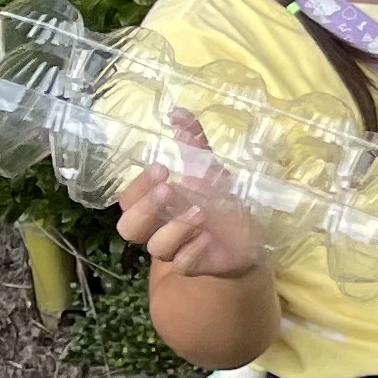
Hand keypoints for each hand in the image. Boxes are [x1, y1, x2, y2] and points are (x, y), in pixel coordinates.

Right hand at [117, 116, 267, 280]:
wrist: (249, 238)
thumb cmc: (219, 203)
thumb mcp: (209, 170)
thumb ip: (193, 144)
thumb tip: (178, 112)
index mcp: (154, 206)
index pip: (128, 199)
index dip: (138, 186)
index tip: (161, 168)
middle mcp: (157, 229)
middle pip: (129, 227)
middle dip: (146, 208)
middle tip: (169, 190)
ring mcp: (175, 250)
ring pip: (155, 247)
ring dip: (174, 228)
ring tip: (200, 212)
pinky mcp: (196, 266)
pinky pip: (182, 266)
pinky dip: (192, 252)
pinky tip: (207, 237)